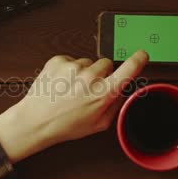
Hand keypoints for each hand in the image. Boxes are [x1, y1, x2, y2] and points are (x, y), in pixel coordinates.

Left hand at [0, 51, 148, 162]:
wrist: (35, 120)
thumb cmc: (64, 124)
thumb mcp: (98, 124)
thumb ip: (115, 106)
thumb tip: (124, 91)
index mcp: (103, 94)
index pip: (128, 69)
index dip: (138, 60)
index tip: (142, 54)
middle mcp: (89, 77)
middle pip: (106, 63)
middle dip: (101, 73)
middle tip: (88, 88)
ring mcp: (73, 67)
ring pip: (87, 62)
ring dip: (82, 72)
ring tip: (70, 89)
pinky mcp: (58, 60)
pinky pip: (71, 60)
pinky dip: (67, 69)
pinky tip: (61, 83)